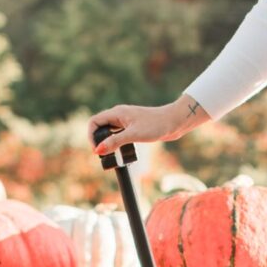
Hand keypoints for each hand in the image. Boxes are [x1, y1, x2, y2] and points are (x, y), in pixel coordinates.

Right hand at [86, 96, 205, 157]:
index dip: (91, 136)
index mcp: (116, 113)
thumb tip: (98, 150)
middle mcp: (119, 115)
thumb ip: (115, 141)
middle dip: (97, 139)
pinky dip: (115, 142)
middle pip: (99, 126)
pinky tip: (120, 150)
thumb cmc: (156, 125)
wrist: (174, 122)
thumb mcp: (133, 135)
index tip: (96, 149)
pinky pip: (118, 134)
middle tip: (102, 154)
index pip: (94, 122)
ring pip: (108, 131)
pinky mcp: (133, 127)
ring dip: (106, 141)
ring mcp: (126, 121)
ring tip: (109, 154)